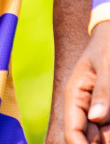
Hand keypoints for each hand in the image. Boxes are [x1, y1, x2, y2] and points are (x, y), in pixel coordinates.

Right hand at [65, 22, 109, 143]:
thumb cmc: (108, 45)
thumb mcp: (107, 64)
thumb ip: (103, 91)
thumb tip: (94, 118)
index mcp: (74, 95)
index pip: (72, 132)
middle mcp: (83, 106)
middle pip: (87, 138)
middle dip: (100, 142)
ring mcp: (98, 109)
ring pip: (102, 135)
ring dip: (107, 135)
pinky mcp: (109, 108)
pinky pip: (109, 126)